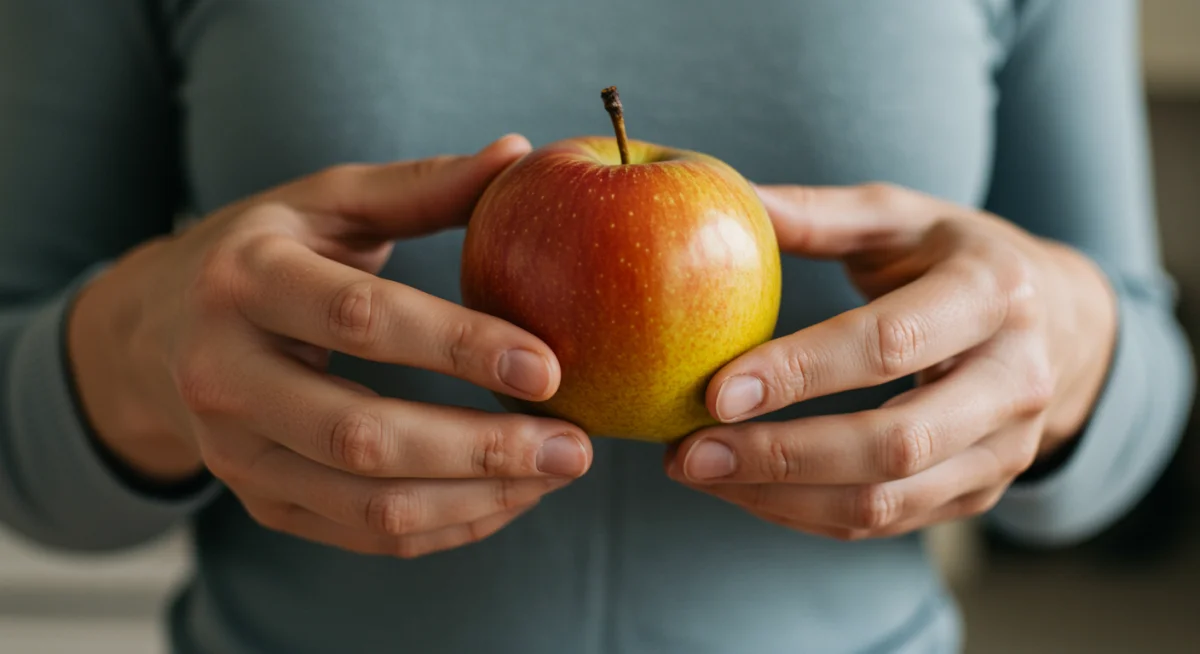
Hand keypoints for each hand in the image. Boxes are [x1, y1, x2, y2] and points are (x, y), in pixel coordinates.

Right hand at [69, 135, 593, 557]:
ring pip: (368, 504)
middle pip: (364, 436)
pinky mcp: (260, 501)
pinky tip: (507, 497)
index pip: (361, 320)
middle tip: (575, 448)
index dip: (459, 346)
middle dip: (483, 450)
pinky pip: (364, 533)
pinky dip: (447, 525)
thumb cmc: (262, 253)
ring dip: (477, 499)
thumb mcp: (325, 202)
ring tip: (555, 476)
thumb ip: (420, 187)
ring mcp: (236, 453)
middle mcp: (227, 376)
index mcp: (247, 281)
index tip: (548, 367)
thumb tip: (519, 153)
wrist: (152, 333)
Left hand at [666, 182, 1116, 539]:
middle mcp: (1013, 380)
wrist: (1062, 325)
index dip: (799, 372)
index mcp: (993, 292)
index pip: (890, 343)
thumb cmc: (960, 258)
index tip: (715, 391)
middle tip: (688, 454)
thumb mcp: (904, 217)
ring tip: (699, 474)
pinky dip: (805, 515)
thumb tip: (727, 197)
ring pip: (887, 500)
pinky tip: (744, 492)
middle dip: (780, 455)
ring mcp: (1005, 448)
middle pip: (894, 443)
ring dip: (781, 498)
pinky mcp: (982, 492)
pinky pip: (885, 523)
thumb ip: (819, 214)